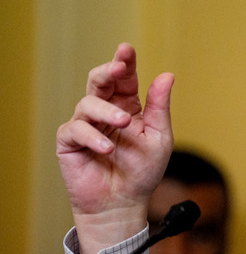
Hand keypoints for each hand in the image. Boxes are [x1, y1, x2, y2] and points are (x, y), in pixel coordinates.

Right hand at [56, 43, 173, 253]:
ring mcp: (86, 125)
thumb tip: (166, 75)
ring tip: (124, 124)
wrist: (123, 203)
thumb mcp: (159, 138)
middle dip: (108, 71)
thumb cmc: (142, 172)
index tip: (127, 50)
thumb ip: (160, 107)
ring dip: (107, 111)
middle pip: (100, 81)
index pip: (124, 79)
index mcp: (128, 107)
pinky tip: (106, 147)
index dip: (124, 62)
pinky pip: (76, 130)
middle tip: (118, 68)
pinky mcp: (70, 142)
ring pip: (88, 103)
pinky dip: (92, 136)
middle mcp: (105, 112)